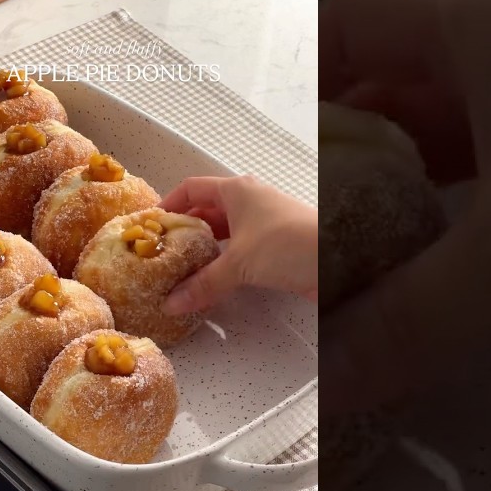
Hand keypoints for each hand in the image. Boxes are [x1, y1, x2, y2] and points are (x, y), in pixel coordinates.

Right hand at [158, 175, 317, 313]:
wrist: (339, 259)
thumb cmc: (289, 244)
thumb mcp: (239, 263)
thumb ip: (203, 283)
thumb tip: (172, 302)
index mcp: (236, 190)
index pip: (191, 188)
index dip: (169, 204)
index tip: (151, 225)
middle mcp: (248, 201)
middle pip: (206, 210)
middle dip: (184, 230)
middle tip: (162, 252)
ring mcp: (263, 222)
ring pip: (223, 231)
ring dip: (204, 248)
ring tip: (181, 267)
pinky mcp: (274, 244)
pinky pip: (239, 249)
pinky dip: (223, 260)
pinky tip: (212, 278)